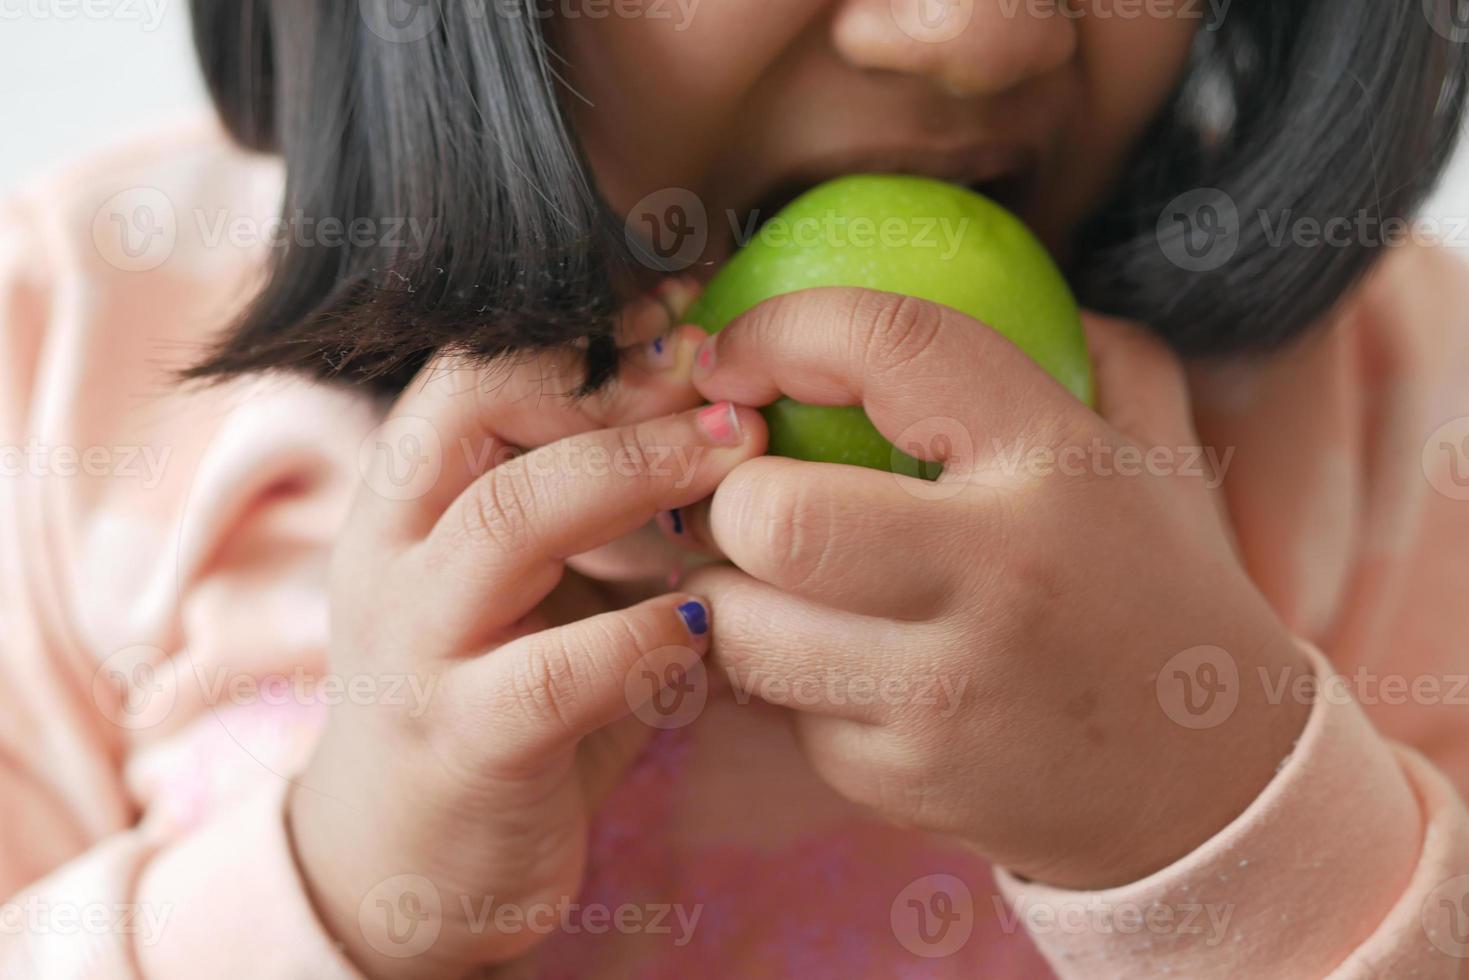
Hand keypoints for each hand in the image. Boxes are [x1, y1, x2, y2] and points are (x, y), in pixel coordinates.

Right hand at [289, 288, 766, 978]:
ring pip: (509, 523)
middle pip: (487, 420)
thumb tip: (729, 415)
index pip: (469, 371)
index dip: (578, 332)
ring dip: (637, 476)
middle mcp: (392, 559)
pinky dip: (642, 638)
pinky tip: (706, 621)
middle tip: (731, 389)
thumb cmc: (493, 697)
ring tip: (738, 457)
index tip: (686, 314)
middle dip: (621, 391)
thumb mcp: (524, 588)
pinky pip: (554, 674)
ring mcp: (416, 652)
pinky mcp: (461, 744)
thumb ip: (592, 512)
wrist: (400, 862)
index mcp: (404, 504)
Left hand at [676, 287, 1311, 889]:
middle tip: (749, 493)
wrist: (1211, 779)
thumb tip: (965, 264)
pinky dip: (790, 681)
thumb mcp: (1148, 445)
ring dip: (735, 594)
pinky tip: (851, 668)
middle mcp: (999, 578)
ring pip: (742, 627)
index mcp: (1057, 463)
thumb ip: (1080, 343)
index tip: (736, 349)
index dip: (781, 327)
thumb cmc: (1155, 584)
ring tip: (782, 582)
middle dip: (729, 495)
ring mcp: (943, 695)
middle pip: (773, 515)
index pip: (889, 343)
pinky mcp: (900, 781)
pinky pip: (782, 709)